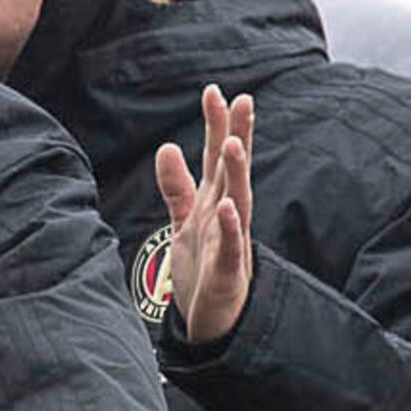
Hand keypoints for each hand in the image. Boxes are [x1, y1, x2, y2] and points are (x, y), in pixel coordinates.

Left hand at [150, 85, 256, 344]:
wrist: (213, 319)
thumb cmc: (203, 266)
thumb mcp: (185, 220)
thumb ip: (177, 186)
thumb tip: (168, 146)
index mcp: (215, 201)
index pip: (217, 157)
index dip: (217, 125)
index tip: (214, 91)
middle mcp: (227, 215)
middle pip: (233, 171)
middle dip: (238, 136)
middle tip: (242, 100)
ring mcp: (231, 242)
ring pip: (238, 202)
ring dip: (237, 174)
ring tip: (235, 144)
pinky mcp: (228, 271)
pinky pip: (232, 246)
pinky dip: (231, 227)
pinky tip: (228, 207)